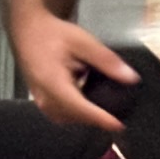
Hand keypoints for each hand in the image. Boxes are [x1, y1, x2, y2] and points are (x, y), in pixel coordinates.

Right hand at [7, 12, 131, 129]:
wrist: (28, 32)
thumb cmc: (54, 34)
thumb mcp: (83, 41)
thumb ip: (106, 60)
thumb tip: (130, 78)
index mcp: (53, 82)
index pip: (79, 108)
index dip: (100, 119)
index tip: (119, 126)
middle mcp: (44, 97)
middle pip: (74, 117)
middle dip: (96, 119)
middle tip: (118, 116)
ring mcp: (41, 102)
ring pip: (67, 119)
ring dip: (85, 117)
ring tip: (103, 110)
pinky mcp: (41, 102)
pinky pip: (60, 115)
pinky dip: (76, 113)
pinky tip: (87, 103)